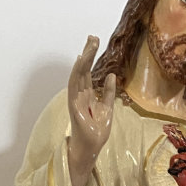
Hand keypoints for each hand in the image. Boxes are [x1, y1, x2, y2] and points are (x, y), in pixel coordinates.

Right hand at [67, 36, 116, 185]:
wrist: (91, 149)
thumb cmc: (96, 132)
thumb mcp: (107, 109)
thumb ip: (108, 93)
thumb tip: (111, 75)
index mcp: (87, 95)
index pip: (88, 72)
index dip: (90, 57)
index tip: (94, 42)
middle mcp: (80, 95)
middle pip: (82, 70)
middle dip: (87, 53)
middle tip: (93, 36)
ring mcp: (76, 100)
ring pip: (78, 75)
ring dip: (83, 59)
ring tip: (89, 45)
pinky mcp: (75, 107)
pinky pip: (74, 87)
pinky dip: (77, 74)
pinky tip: (81, 62)